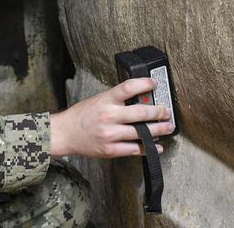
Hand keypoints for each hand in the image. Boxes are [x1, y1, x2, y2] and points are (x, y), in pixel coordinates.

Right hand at [50, 78, 174, 158]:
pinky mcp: (110, 150)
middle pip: (141, 112)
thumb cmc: (82, 115)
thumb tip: (140, 99)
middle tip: (168, 112)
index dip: (144, 84)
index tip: (155, 84)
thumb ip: (117, 99)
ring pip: (141, 132)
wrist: (65, 134)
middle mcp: (109, 116)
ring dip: (159, 130)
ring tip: (168, 127)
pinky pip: (134, 149)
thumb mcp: (98, 99)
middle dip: (159, 112)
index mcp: (106, 100)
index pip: (128, 88)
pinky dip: (148, 148)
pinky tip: (157, 146)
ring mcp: (110, 134)